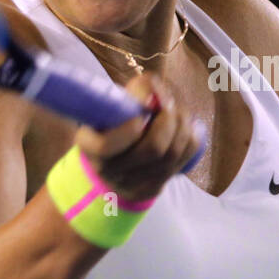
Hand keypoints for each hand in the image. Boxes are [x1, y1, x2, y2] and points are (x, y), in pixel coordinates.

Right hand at [73, 73, 202, 202]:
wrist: (115, 153)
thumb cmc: (116, 118)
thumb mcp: (116, 99)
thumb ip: (136, 90)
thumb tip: (156, 90)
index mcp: (88, 145)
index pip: (106, 146)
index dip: (130, 129)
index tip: (143, 110)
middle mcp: (107, 170)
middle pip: (152, 150)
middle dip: (169, 120)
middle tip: (170, 103)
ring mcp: (131, 184)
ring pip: (171, 155)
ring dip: (183, 126)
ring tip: (179, 110)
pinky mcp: (152, 188)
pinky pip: (182, 162)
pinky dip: (190, 140)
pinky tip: (187, 128)